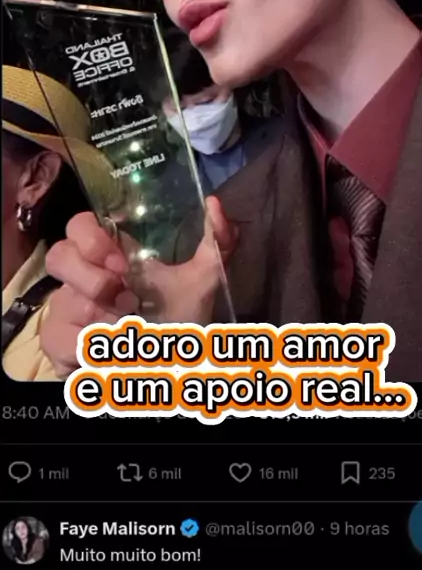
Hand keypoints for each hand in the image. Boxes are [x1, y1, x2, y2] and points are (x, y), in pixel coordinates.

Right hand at [41, 196, 236, 377]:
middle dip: (90, 277)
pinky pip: (57, 338)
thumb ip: (216, 241)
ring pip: (61, 301)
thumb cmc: (180, 315)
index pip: (80, 226)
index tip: (121, 259)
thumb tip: (214, 204)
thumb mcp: (204, 278)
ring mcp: (68, 310)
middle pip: (59, 256)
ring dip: (97, 316)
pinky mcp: (59, 344)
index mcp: (111, 255)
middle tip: (124, 293)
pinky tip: (109, 352)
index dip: (90, 235)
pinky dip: (84, 346)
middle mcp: (83, 277)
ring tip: (127, 326)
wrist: (172, 365)